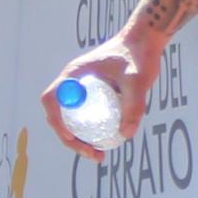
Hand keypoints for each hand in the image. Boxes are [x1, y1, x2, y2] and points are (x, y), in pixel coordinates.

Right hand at [42, 31, 156, 150]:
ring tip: (99, 156)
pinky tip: (106, 142)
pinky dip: (90, 131)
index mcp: (75, 74)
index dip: (57, 120)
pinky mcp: (95, 95)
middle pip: (60, 115)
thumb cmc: (138, 55)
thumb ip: (133, 104)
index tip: (72, 137)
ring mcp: (84, 89)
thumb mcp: (138, 80)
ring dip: (79, 140)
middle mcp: (75, 83)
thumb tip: (125, 135)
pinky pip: (86, 116)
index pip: (52, 99)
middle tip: (93, 155)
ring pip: (72, 119)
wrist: (145, 41)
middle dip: (71, 139)